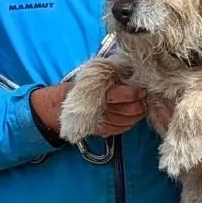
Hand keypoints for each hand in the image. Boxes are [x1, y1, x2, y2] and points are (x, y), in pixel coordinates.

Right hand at [32, 82, 147, 138]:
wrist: (58, 106)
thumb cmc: (78, 87)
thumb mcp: (90, 74)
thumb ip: (108, 74)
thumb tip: (130, 71)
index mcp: (98, 93)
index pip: (122, 95)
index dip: (135, 93)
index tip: (141, 89)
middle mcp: (101, 110)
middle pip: (129, 109)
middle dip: (140, 104)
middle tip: (143, 97)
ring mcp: (102, 123)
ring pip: (128, 120)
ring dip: (137, 114)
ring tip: (140, 105)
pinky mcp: (103, 131)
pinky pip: (122, 129)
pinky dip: (130, 123)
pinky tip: (131, 116)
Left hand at [149, 85, 201, 171]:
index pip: (198, 113)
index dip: (183, 100)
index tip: (172, 87)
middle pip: (183, 124)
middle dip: (168, 107)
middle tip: (156, 91)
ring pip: (178, 136)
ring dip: (164, 118)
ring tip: (153, 101)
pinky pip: (180, 147)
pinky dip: (168, 132)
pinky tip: (159, 118)